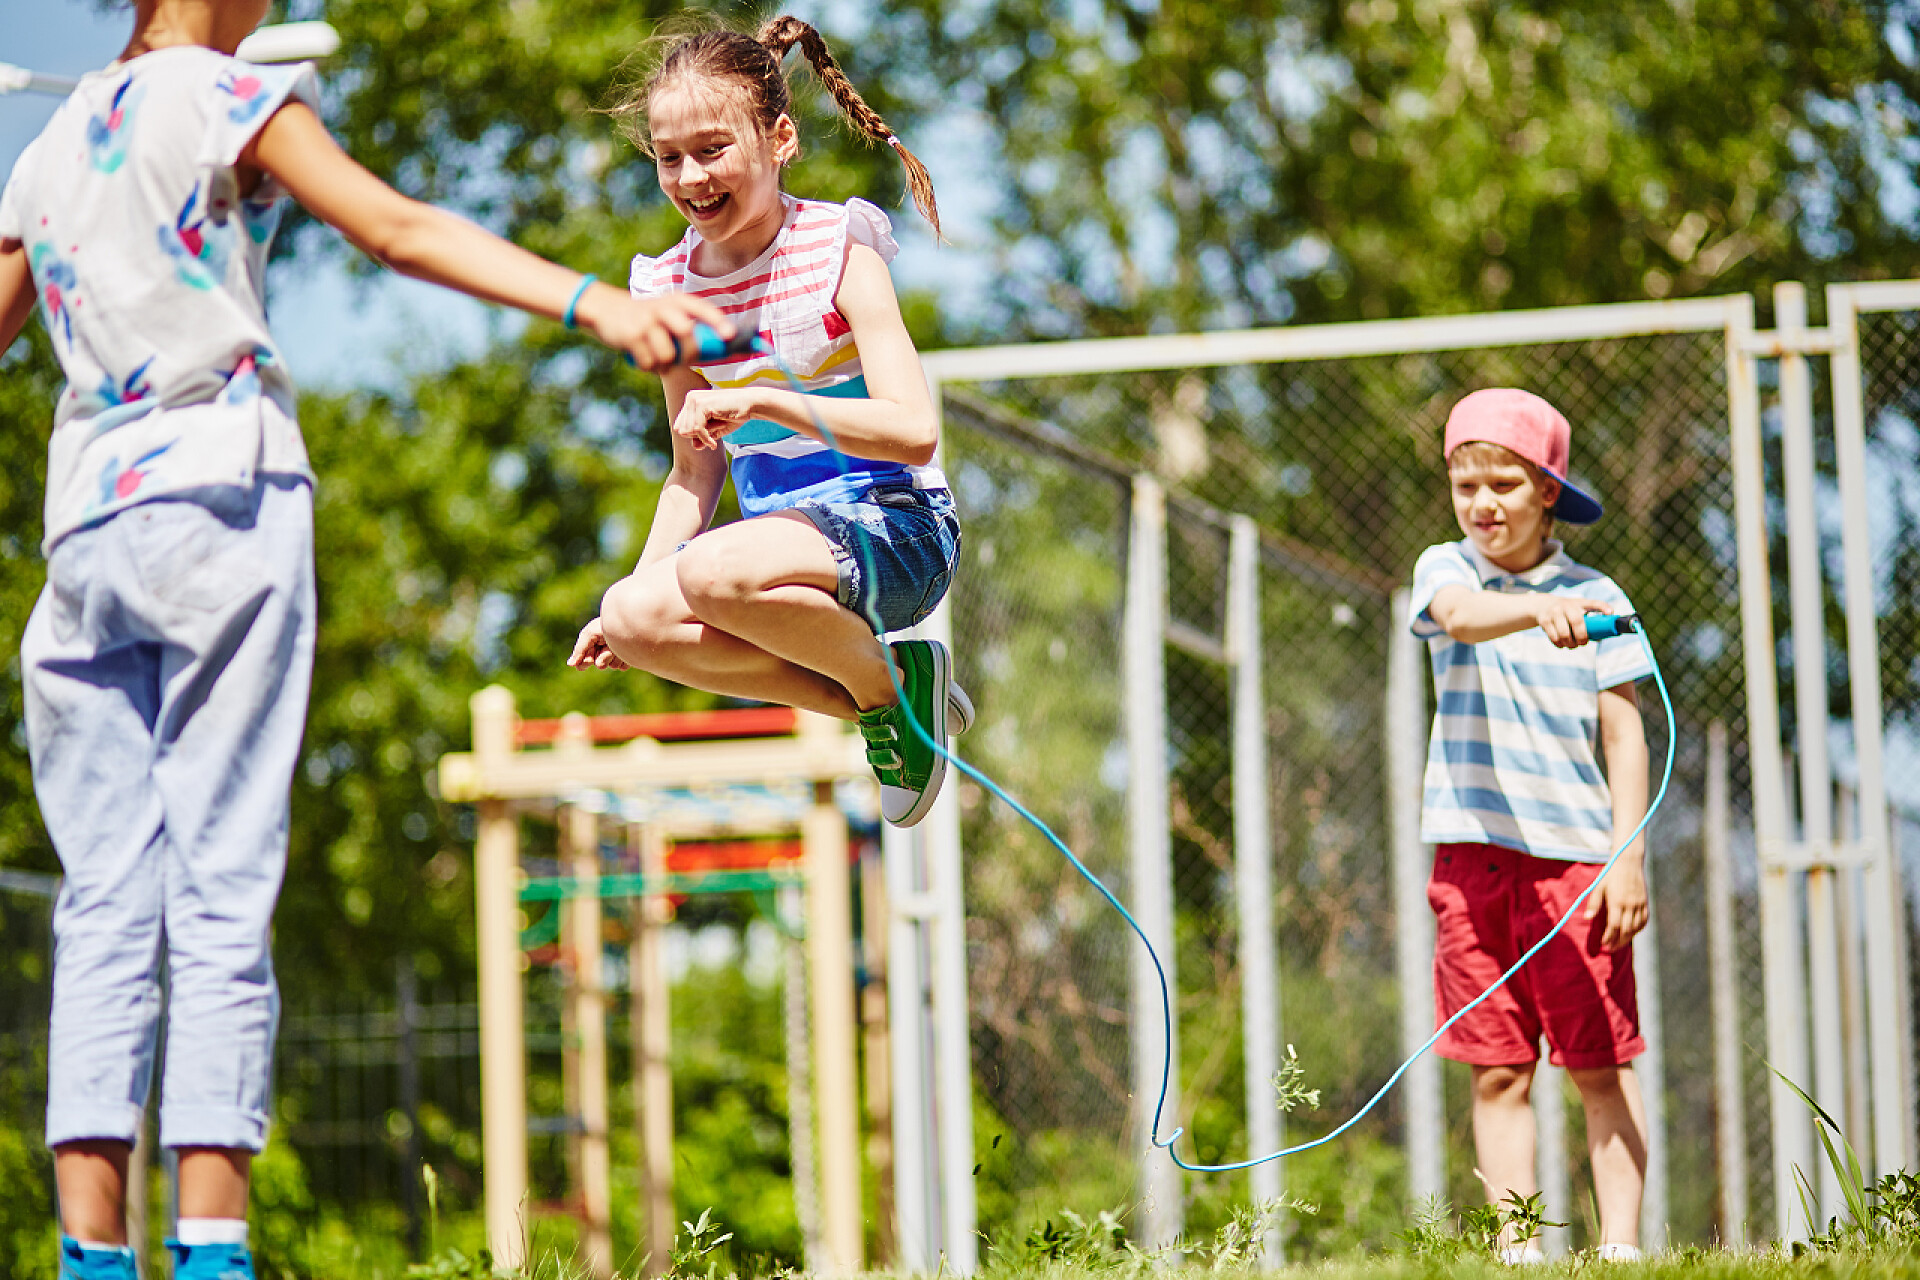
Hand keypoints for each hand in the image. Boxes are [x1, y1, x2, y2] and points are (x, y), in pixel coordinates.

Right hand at [568, 617, 627, 670]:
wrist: (632, 622)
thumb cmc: (608, 624)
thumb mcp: (590, 634)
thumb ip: (579, 650)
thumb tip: (569, 664)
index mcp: (593, 643)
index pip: (584, 661)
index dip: (587, 661)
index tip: (590, 658)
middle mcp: (604, 649)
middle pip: (599, 664)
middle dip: (602, 658)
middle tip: (607, 648)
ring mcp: (616, 654)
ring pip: (611, 666)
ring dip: (614, 656)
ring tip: (618, 644)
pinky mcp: (626, 658)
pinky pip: (621, 667)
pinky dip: (622, 660)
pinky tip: (624, 649)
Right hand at [579, 288, 731, 372]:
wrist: (608, 309)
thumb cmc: (649, 319)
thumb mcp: (669, 314)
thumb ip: (691, 327)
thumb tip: (726, 348)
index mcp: (677, 301)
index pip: (702, 308)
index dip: (718, 322)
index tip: (730, 335)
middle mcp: (663, 308)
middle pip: (687, 335)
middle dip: (689, 354)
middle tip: (682, 359)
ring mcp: (646, 321)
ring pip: (668, 355)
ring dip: (665, 364)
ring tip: (658, 358)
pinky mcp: (631, 336)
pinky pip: (649, 363)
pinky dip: (649, 366)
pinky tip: (643, 357)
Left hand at [673, 388, 763, 450]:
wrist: (750, 404)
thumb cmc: (735, 415)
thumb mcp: (716, 429)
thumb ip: (703, 436)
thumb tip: (694, 447)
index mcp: (691, 401)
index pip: (680, 426)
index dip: (694, 435)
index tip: (710, 436)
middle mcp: (690, 398)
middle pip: (681, 430)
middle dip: (698, 436)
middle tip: (715, 431)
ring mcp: (695, 400)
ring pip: (687, 431)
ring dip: (703, 437)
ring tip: (719, 429)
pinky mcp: (702, 405)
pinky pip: (696, 430)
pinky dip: (706, 439)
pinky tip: (714, 443)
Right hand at [1533, 596, 1607, 647]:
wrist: (1541, 605)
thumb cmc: (1566, 611)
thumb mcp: (1577, 610)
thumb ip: (1588, 621)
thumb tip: (1600, 637)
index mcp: (1579, 603)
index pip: (1594, 603)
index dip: (1603, 607)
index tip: (1610, 613)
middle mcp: (1566, 605)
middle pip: (1577, 622)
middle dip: (1582, 637)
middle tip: (1583, 643)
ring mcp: (1554, 612)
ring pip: (1564, 633)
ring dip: (1570, 644)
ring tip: (1571, 645)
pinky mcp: (1544, 620)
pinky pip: (1554, 637)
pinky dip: (1559, 644)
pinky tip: (1562, 644)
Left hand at [1583, 859, 1648, 951]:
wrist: (1628, 862)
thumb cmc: (1610, 874)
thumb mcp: (1598, 886)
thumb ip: (1594, 903)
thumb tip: (1587, 918)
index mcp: (1617, 901)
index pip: (1614, 925)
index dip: (1608, 937)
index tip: (1603, 943)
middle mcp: (1630, 904)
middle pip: (1626, 930)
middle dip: (1617, 942)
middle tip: (1610, 949)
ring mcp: (1640, 904)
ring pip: (1636, 927)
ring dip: (1627, 938)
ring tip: (1619, 944)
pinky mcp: (1645, 902)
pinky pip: (1644, 920)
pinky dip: (1638, 929)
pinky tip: (1632, 933)